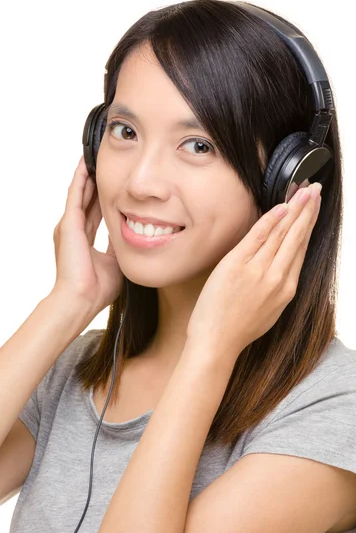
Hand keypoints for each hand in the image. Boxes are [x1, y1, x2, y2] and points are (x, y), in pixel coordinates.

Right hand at [51, 156, 123, 315]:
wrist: (81, 299)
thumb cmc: (97, 288)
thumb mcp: (115, 262)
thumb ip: (119, 247)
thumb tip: (134, 236)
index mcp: (84, 240)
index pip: (95, 213)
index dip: (103, 198)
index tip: (113, 186)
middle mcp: (74, 230)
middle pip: (87, 199)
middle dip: (96, 183)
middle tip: (104, 164)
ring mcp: (69, 226)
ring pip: (80, 193)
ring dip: (87, 176)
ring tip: (94, 157)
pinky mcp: (68, 223)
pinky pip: (75, 195)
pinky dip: (80, 179)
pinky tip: (86, 164)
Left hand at [186, 182, 321, 356]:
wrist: (216, 342)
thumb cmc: (237, 329)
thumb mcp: (268, 310)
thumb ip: (276, 287)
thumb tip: (280, 267)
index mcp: (286, 289)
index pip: (300, 250)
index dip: (308, 227)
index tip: (313, 210)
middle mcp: (277, 278)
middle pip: (296, 237)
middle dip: (307, 211)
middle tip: (315, 190)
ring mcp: (258, 270)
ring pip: (281, 234)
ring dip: (294, 209)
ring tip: (304, 191)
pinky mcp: (237, 265)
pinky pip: (258, 236)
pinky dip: (270, 220)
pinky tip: (281, 206)